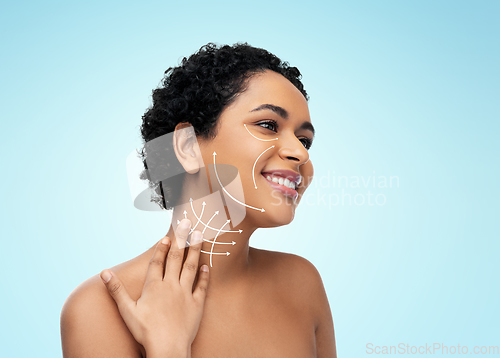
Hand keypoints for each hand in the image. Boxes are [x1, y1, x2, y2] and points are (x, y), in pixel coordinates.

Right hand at [99, 219, 208, 357]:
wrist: (167, 348)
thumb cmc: (145, 331)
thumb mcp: (127, 311)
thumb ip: (116, 290)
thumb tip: (104, 272)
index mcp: (154, 286)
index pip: (158, 262)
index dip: (162, 248)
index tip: (167, 236)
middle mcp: (171, 286)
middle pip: (176, 258)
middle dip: (181, 239)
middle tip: (187, 222)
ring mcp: (186, 294)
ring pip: (191, 266)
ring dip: (195, 249)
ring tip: (200, 235)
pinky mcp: (197, 304)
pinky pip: (202, 285)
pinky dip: (205, 274)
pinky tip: (207, 264)